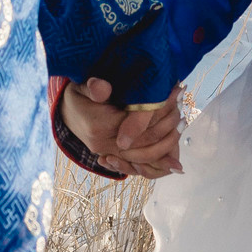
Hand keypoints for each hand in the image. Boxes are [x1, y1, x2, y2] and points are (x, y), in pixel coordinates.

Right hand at [59, 76, 184, 177]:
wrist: (68, 113)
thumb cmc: (79, 96)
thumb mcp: (82, 87)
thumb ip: (93, 88)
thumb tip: (101, 87)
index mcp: (99, 127)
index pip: (135, 125)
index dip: (157, 112)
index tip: (174, 96)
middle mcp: (105, 146)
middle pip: (143, 145)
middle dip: (166, 130)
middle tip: (182, 114)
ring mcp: (110, 154)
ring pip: (144, 157)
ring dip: (166, 145)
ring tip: (182, 126)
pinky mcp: (116, 156)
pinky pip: (139, 164)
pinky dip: (158, 163)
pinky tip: (175, 161)